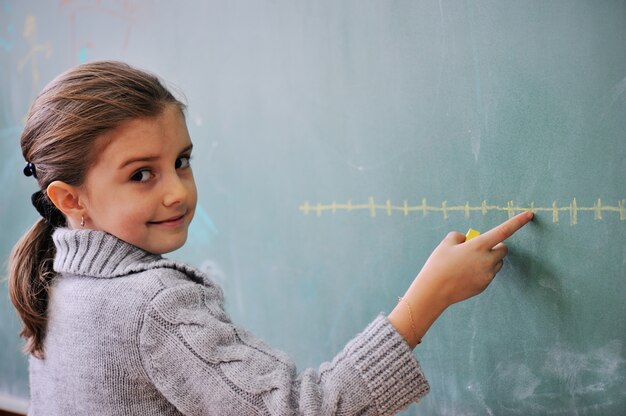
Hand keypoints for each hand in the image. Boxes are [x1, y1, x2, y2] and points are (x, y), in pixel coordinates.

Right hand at [389, 211, 532, 347]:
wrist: (434, 290)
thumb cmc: (438, 264)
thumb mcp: (446, 243)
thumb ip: (460, 237)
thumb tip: (468, 240)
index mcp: (478, 245)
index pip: (503, 230)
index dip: (517, 221)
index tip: (529, 214)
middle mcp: (487, 259)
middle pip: (503, 249)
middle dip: (496, 246)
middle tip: (480, 248)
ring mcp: (487, 274)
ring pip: (497, 263)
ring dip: (489, 259)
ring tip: (469, 263)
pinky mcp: (484, 285)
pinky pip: (489, 274)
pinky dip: (482, 271)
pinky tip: (465, 274)